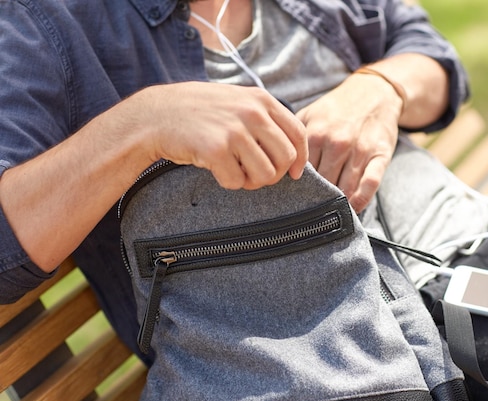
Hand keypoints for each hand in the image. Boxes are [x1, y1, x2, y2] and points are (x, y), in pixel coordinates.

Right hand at [134, 82, 307, 189]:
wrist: (155, 115)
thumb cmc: (199, 112)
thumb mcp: (237, 101)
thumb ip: (264, 118)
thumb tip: (294, 152)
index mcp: (261, 100)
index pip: (298, 134)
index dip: (300, 159)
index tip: (295, 173)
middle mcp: (252, 113)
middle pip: (286, 159)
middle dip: (274, 174)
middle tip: (255, 175)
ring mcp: (234, 130)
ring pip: (266, 175)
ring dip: (252, 181)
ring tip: (235, 171)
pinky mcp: (215, 149)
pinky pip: (238, 182)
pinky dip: (229, 182)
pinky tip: (216, 169)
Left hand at [296, 73, 401, 211]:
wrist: (374, 91)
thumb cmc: (338, 108)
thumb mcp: (310, 114)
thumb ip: (293, 137)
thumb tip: (274, 160)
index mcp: (315, 134)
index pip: (301, 172)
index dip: (297, 187)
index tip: (293, 198)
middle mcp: (337, 143)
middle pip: (322, 183)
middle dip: (316, 198)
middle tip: (310, 210)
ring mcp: (359, 150)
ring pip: (345, 187)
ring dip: (337, 203)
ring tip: (329, 213)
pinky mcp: (380, 155)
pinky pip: (370, 184)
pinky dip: (361, 200)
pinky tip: (353, 209)